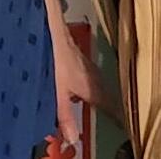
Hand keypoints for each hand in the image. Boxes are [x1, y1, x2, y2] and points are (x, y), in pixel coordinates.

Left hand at [52, 26, 123, 146]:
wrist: (53, 30)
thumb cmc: (56, 60)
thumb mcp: (58, 91)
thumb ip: (65, 115)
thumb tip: (72, 138)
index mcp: (94, 89)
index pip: (112, 108)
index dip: (115, 116)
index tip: (116, 122)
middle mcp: (96, 78)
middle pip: (106, 96)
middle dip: (105, 105)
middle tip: (103, 113)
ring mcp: (89, 66)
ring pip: (98, 84)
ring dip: (95, 93)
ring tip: (88, 101)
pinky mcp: (82, 58)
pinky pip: (90, 75)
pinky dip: (87, 83)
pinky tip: (75, 84)